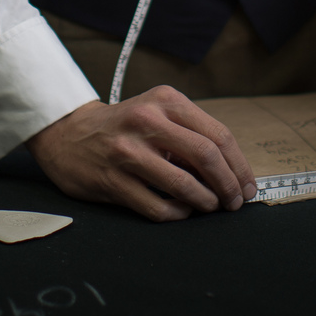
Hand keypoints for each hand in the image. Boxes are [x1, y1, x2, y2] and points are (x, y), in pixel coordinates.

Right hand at [26, 87, 259, 222]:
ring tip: (209, 206)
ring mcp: (128, 152)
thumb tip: (231, 171)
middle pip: (206, 157)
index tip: (246, 184)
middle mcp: (147, 121)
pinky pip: (158, 207)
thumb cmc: (124, 125)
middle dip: (228, 185)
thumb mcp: (157, 111)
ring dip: (206, 202)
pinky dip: (179, 214)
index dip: (239, 166)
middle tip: (234, 202)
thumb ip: (190, 133)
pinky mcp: (113, 181)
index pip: (217, 135)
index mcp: (165, 101)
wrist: (69, 133)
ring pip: (184, 185)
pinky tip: (182, 211)